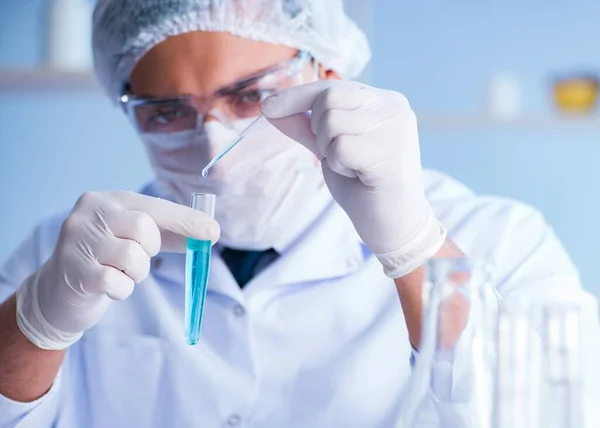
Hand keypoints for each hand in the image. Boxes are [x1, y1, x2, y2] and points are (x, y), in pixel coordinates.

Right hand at [16, 191, 219, 349]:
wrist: (58, 292)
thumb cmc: (106, 259)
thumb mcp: (135, 239)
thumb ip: (170, 233)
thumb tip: (210, 233)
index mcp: (108, 200)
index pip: (155, 207)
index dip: (186, 220)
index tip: (213, 232)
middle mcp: (89, 214)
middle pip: (144, 229)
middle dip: (150, 250)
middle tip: (138, 257)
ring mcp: (77, 241)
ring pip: (133, 258)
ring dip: (136, 273)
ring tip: (120, 273)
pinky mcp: (74, 271)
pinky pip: (118, 283)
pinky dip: (122, 290)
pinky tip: (108, 286)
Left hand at [261, 80, 445, 277]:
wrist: (394, 224)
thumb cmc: (364, 185)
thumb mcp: (330, 148)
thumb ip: (305, 126)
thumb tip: (268, 106)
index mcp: (382, 100)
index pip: (331, 86)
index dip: (296, 96)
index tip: (267, 107)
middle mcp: (393, 107)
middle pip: (328, 99)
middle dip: (318, 130)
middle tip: (338, 155)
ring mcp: (395, 128)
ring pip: (331, 123)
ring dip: (330, 151)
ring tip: (353, 167)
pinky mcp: (390, 153)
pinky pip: (340, 147)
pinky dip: (339, 165)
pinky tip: (358, 176)